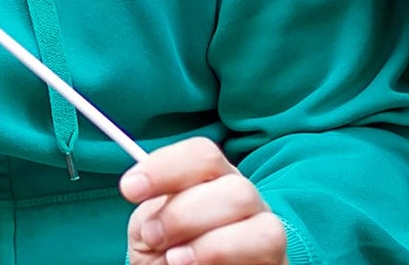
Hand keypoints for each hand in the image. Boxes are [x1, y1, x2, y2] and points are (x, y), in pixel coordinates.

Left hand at [123, 138, 287, 264]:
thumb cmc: (168, 252)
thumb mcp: (153, 228)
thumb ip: (154, 210)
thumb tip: (149, 206)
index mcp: (214, 178)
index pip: (202, 154)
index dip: (165, 167)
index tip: (129, 189)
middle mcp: (246, 201)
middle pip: (237, 189)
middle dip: (186, 215)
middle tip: (153, 236)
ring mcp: (267, 235)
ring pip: (265, 229)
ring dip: (214, 246)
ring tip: (176, 260)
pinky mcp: (278, 264)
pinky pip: (268, 259)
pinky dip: (227, 262)